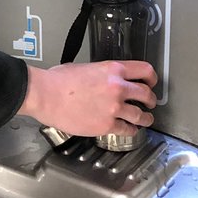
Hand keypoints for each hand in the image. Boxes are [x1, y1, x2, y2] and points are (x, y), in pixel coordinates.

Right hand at [19, 60, 157, 137]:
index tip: (151, 82)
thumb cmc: (57, 80)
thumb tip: (102, 79)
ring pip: (140, 115)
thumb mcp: (84, 67)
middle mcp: (118, 88)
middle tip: (150, 102)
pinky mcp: (106, 125)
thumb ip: (100, 73)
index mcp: (113, 70)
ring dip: (145, 118)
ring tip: (145, 119)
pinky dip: (131, 131)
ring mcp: (113, 107)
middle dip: (151, 99)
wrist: (45, 95)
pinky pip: (126, 129)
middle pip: (146, 93)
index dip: (152, 78)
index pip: (144, 70)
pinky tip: (130, 130)